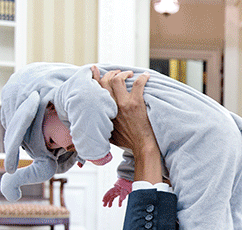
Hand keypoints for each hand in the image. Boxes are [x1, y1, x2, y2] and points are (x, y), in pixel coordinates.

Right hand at [90, 66, 161, 183]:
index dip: (95, 77)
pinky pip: (138, 84)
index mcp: (104, 111)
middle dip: (111, 73)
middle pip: (106, 81)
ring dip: (124, 74)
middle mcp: (112, 105)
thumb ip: (101, 126)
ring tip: (129, 73)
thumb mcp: (108, 134)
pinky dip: (142, 77)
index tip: (95, 70)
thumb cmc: (128, 142)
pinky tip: (146, 75)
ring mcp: (124, 103)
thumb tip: (96, 123)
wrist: (142, 146)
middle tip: (117, 73)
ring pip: (118, 80)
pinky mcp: (136, 103)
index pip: (96, 89)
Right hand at [101, 177, 132, 206]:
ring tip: (109, 207)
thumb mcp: (125, 189)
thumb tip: (122, 199)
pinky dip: (119, 202)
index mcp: (115, 189)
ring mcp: (117, 192)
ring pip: (112, 197)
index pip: (108, 193)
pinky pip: (118, 198)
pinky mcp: (121, 194)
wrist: (128, 181)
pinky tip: (119, 206)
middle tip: (104, 206)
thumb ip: (123, 194)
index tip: (103, 200)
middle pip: (109, 196)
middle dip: (106, 201)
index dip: (105, 197)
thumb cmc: (126, 184)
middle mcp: (115, 190)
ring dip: (110, 202)